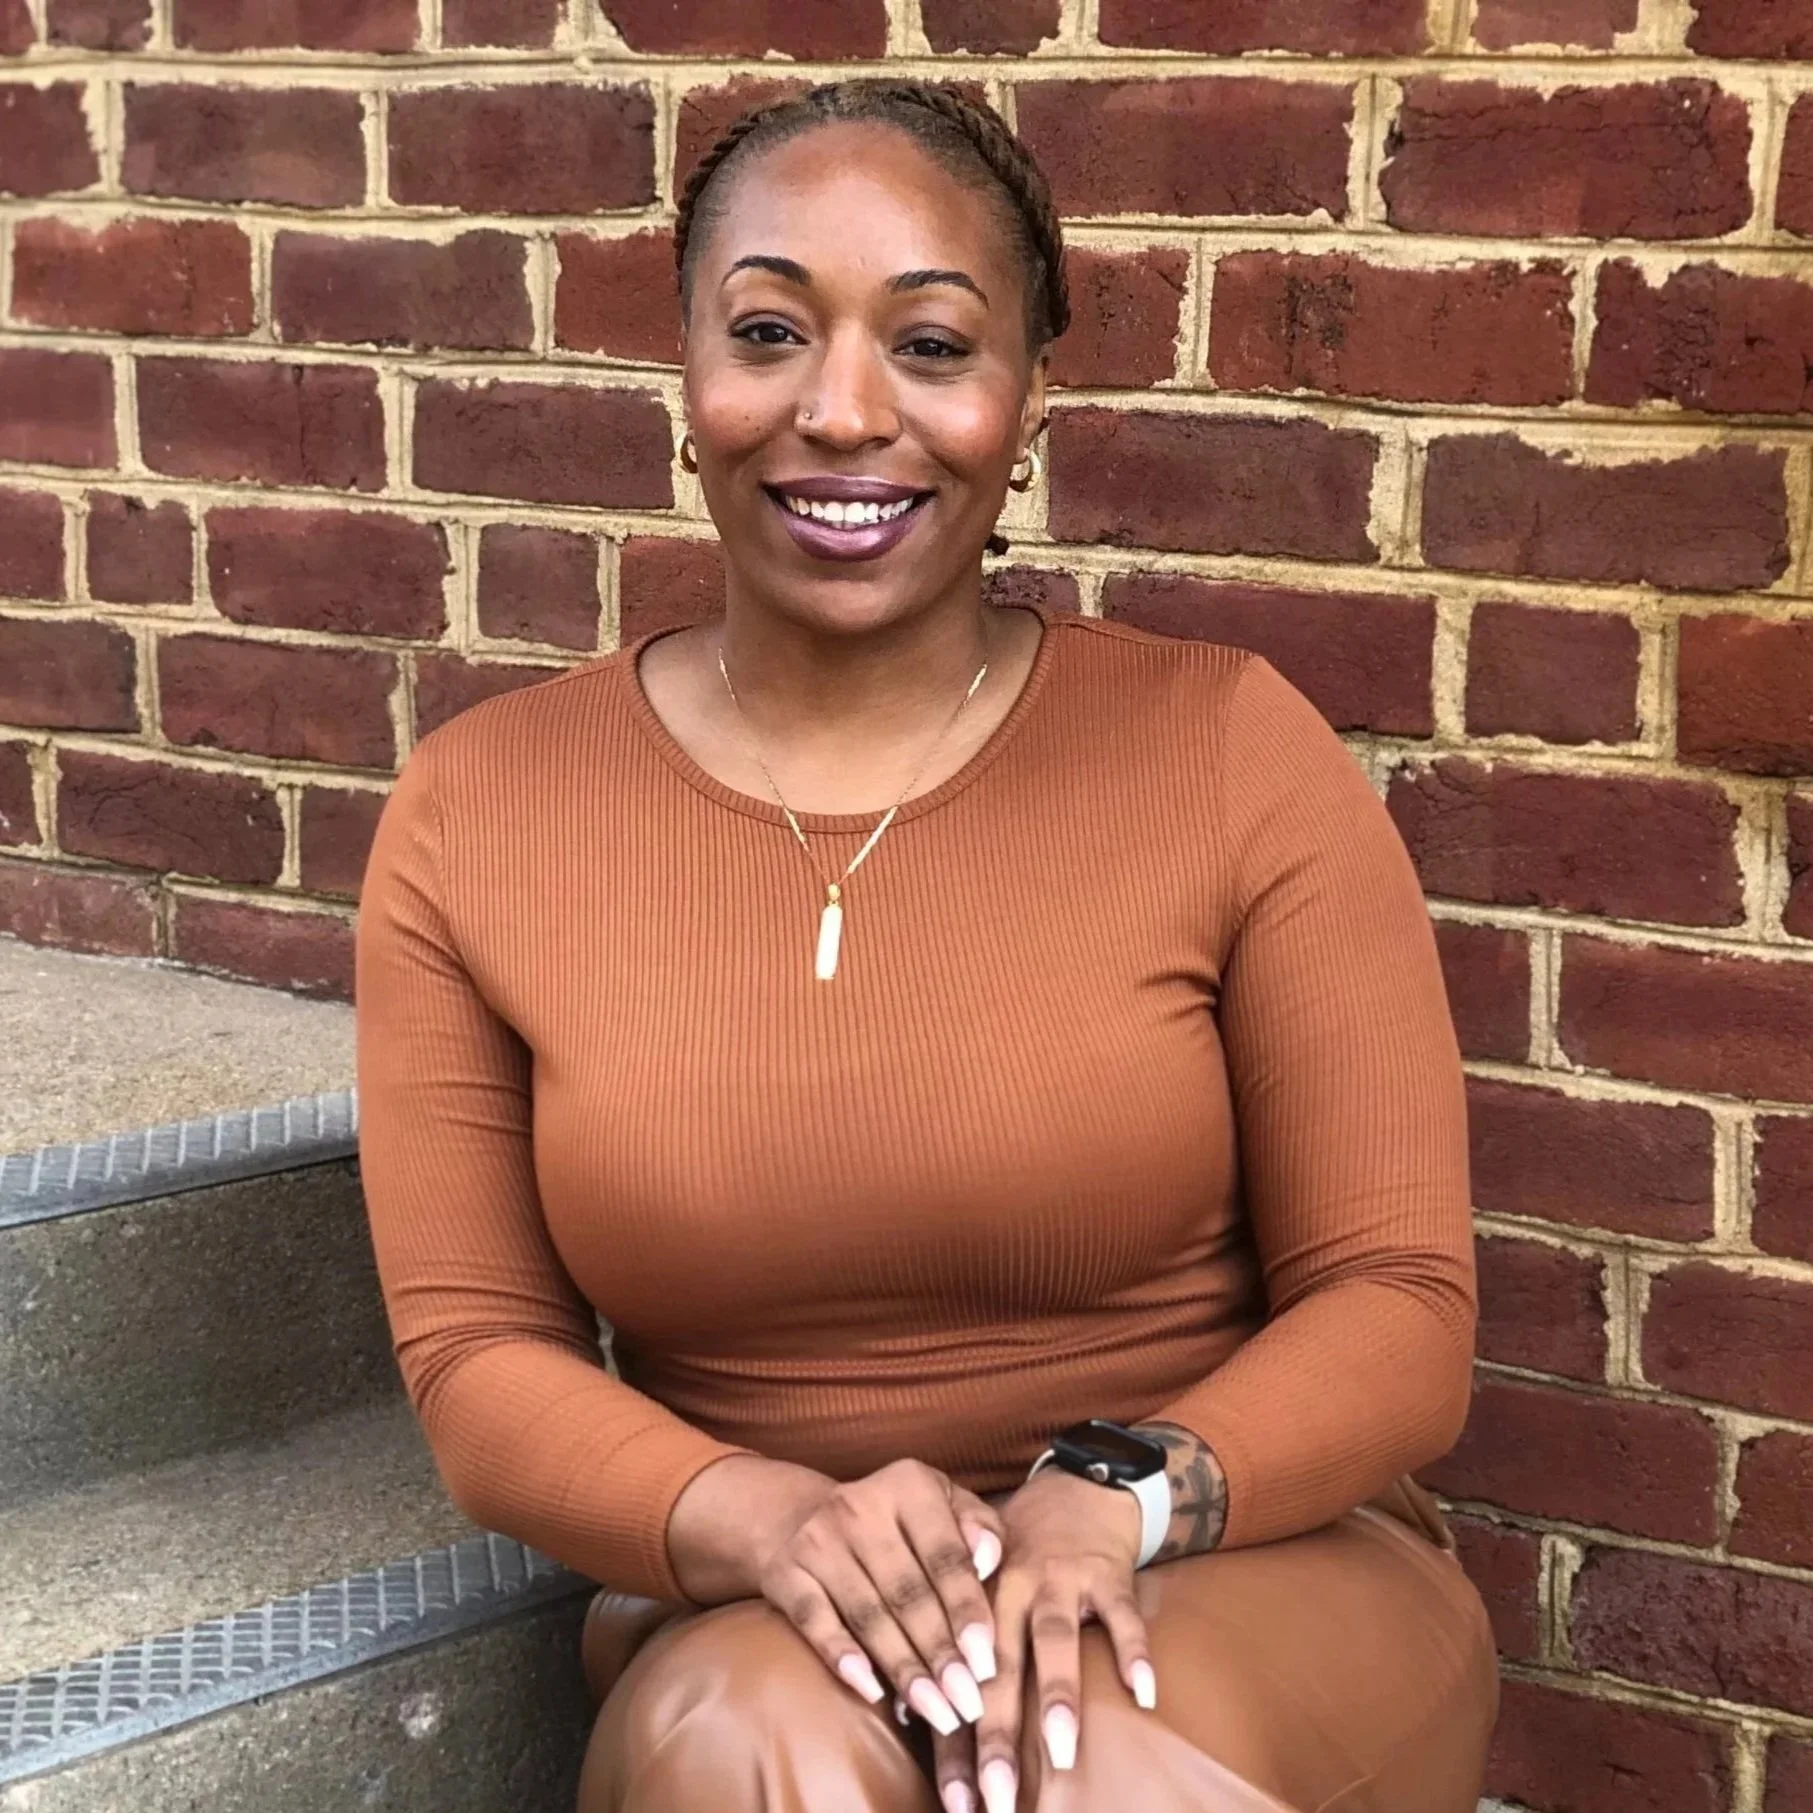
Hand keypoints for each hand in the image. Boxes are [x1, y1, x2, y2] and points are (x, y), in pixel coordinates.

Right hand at [668, 1453, 1005, 1735]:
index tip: (988, 1664)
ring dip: (905, 1670)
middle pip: (908, 1594)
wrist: (799, 1514)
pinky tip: (874, 1692)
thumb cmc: (896, 1521)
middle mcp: (860, 1505)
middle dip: (941, 1655)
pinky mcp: (785, 1570)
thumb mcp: (943, 1505)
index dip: (968, 1612)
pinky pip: (816, 1622)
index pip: (946, 1556)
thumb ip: (979, 1527)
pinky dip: (844, 1658)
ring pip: (868, 1616)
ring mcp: (818, 1539)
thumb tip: (989, 1559)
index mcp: (909, 1484)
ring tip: (938, 1714)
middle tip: (968, 1705)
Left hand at [932, 1468, 1154, 1812]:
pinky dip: (1132, 1652)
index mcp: (973, 1603)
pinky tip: (1142, 1695)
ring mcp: (1060, 1581)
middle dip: (995, 1735)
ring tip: (1061, 1751)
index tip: (955, 1805)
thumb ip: (954, 1647)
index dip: (953, 1745)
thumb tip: (901, 1714)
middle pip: (998, 1670)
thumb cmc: (1018, 1554)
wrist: (1076, 1489)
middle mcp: (1010, 1592)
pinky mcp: (1107, 1573)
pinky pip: (1122, 1616)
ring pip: (1053, 1640)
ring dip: (1056, 1694)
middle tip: (996, 1797)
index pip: (957, 1684)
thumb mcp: (979, 1587)